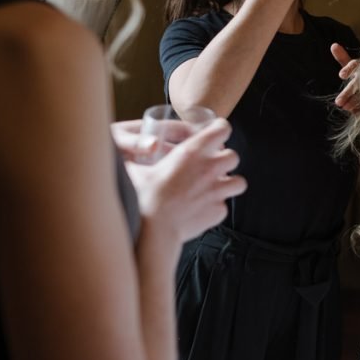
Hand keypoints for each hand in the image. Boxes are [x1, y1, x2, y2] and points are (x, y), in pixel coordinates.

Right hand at [124, 119, 246, 241]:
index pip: (222, 128)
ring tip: (215, 188)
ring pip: (239, 182)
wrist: (154, 230)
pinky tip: (203, 208)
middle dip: (225, 159)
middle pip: (234, 156)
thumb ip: (135, 158)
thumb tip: (119, 151)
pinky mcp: (219, 211)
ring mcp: (217, 191)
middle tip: (212, 166)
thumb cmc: (144, 198)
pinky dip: (216, 207)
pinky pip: (225, 206)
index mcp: (193, 151)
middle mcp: (210, 168)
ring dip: (229, 183)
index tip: (215, 134)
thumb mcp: (137, 171)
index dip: (220, 129)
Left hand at [331, 43, 359, 113]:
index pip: (355, 64)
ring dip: (353, 102)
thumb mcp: (354, 67)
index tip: (341, 75)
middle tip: (338, 102)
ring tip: (345, 108)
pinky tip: (355, 112)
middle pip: (358, 83)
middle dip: (347, 93)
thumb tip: (333, 45)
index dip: (348, 69)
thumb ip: (343, 57)